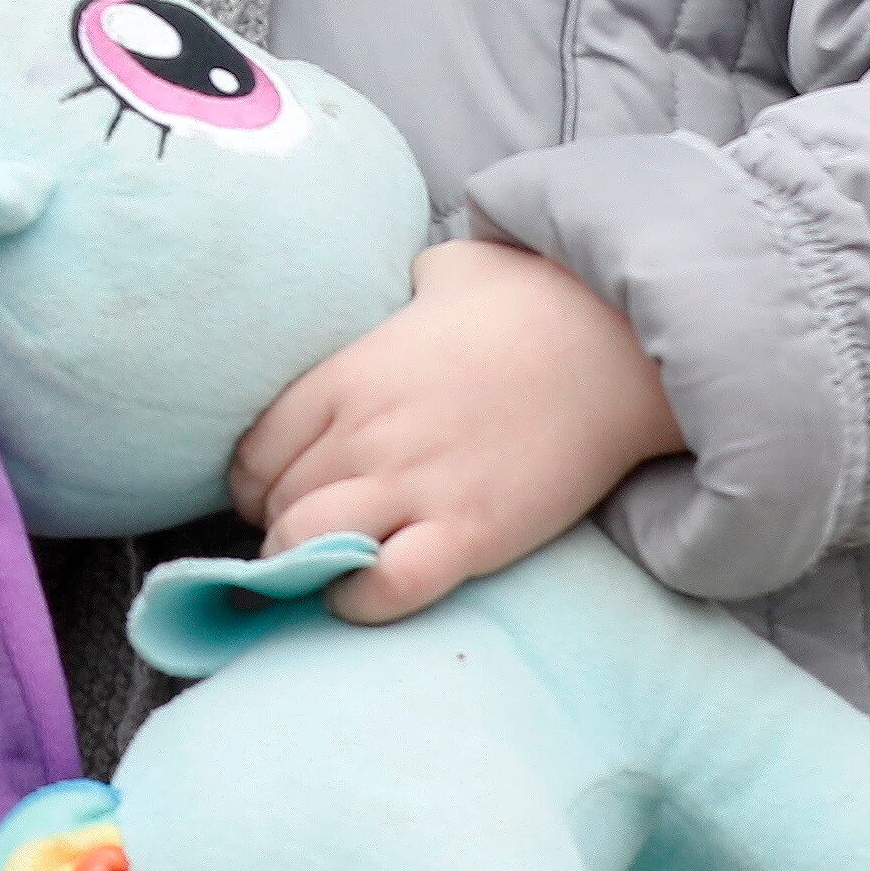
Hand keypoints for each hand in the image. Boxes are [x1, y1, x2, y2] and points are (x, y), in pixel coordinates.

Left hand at [228, 238, 679, 625]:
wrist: (617, 346)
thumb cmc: (532, 299)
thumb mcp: (446, 269)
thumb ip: (401, 286)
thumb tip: (404, 287)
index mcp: (346, 377)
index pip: (252, 453)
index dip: (256, 483)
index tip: (279, 490)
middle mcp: (365, 435)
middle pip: (275, 507)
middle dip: (280, 528)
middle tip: (310, 533)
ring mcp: (414, 486)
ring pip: (306, 548)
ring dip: (305, 565)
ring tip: (331, 565)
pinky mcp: (469, 533)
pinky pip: (386, 588)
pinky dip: (360, 601)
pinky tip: (365, 592)